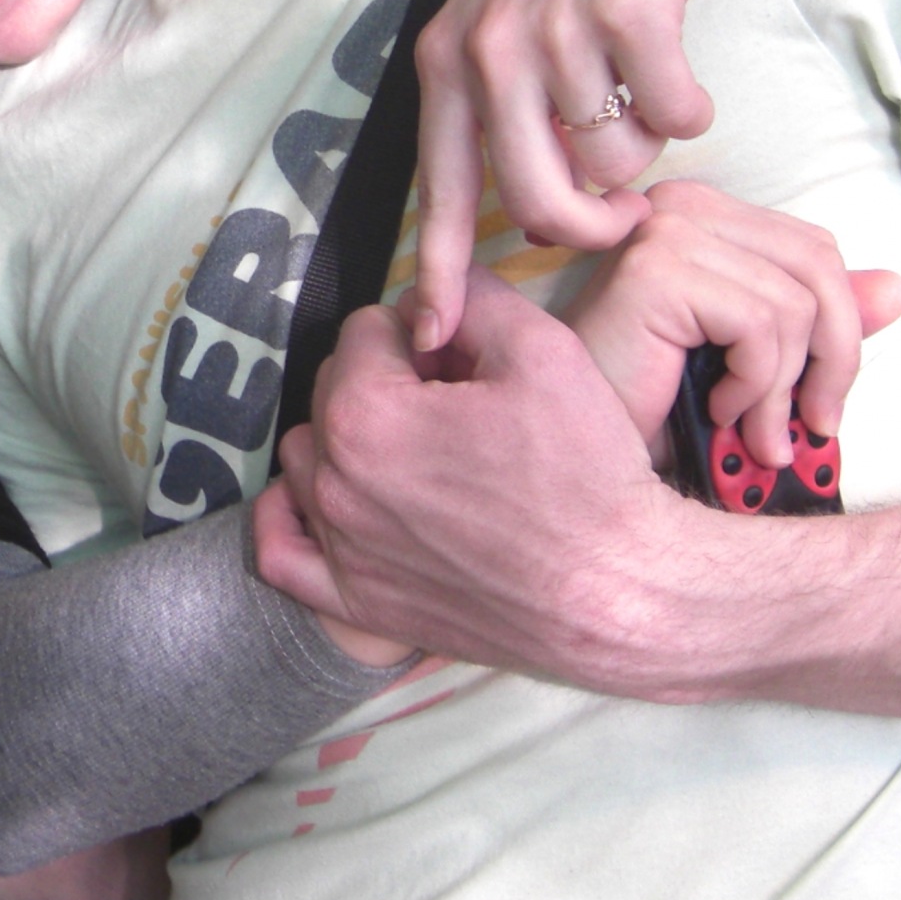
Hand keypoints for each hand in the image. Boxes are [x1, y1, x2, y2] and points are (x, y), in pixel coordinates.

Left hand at [258, 266, 670, 670]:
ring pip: (309, 457)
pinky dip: (295, 518)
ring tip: (420, 451)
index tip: (468, 361)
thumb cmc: (586, 471)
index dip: (425, 334)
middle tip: (457, 403)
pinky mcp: (356, 603)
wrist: (618, 590)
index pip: (367, 330)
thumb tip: (434, 298)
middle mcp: (335, 483)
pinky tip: (338, 500)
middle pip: (334, 387)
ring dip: (351, 438)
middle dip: (388, 379)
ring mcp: (341, 549)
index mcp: (367, 415)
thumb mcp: (542, 347)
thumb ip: (471, 296)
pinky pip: (281, 551)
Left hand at [411, 0, 716, 349]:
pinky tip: (680, 71)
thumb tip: (525, 205)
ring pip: (618, 162)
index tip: (438, 337)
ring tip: (643, 89)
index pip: (438, 190)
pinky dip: (691, 109)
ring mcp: (557, 31)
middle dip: (592, 228)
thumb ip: (497, 103)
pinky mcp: (631, 10)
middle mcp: (489, 52)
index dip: (441, 272)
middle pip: (539, 204)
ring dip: (647, 147)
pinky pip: (676, 119)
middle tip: (624, 216)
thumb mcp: (497, 14)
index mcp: (448, 61)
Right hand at [562, 181, 900, 469]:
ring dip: (784, 390)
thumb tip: (897, 288)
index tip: (823, 403)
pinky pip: (762, 325)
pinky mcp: (657, 268)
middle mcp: (684, 205)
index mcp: (707, 215)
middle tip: (812, 426)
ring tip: (752, 430)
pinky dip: (756, 386)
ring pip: (797, 304)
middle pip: (820, 267)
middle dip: (833, 360)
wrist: (584, 448)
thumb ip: (817, 322)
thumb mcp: (755, 360)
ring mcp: (666, 229)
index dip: (841, 330)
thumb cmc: (652, 404)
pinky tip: (718, 408)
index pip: (817, 250)